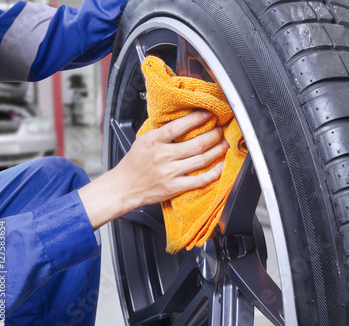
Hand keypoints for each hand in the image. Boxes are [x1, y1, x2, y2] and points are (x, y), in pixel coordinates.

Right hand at [78, 110, 227, 229]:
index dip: (197, 119)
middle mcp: (163, 156)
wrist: (124, 187)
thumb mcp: (144, 140)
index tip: (208, 114)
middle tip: (220, 130)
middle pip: (196, 143)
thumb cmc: (134, 163)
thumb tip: (184, 120)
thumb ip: (162, 132)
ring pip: (201, 159)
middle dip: (213, 135)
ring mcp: (170, 172)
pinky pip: (199, 180)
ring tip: (223, 144)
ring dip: (217, 150)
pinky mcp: (174, 187)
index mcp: (154, 141)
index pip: (179, 126)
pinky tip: (220, 166)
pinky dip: (213, 173)